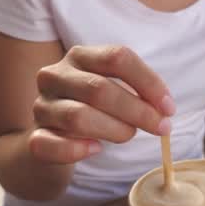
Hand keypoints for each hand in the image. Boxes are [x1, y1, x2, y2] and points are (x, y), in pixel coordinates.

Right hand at [29, 45, 174, 163]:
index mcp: (79, 56)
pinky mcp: (34, 138)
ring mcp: (41, 107)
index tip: (169, 107)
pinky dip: (79, 149)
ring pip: (79, 117)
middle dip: (138, 111)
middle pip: (100, 89)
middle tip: (161, 128)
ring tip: (128, 135)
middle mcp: (55, 76)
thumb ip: (138, 93)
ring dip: (114, 130)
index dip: (148, 82)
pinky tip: (96, 149)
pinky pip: (54, 145)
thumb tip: (164, 110)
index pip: (117, 57)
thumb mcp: (115, 92)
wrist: (51, 139)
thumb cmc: (93, 110)